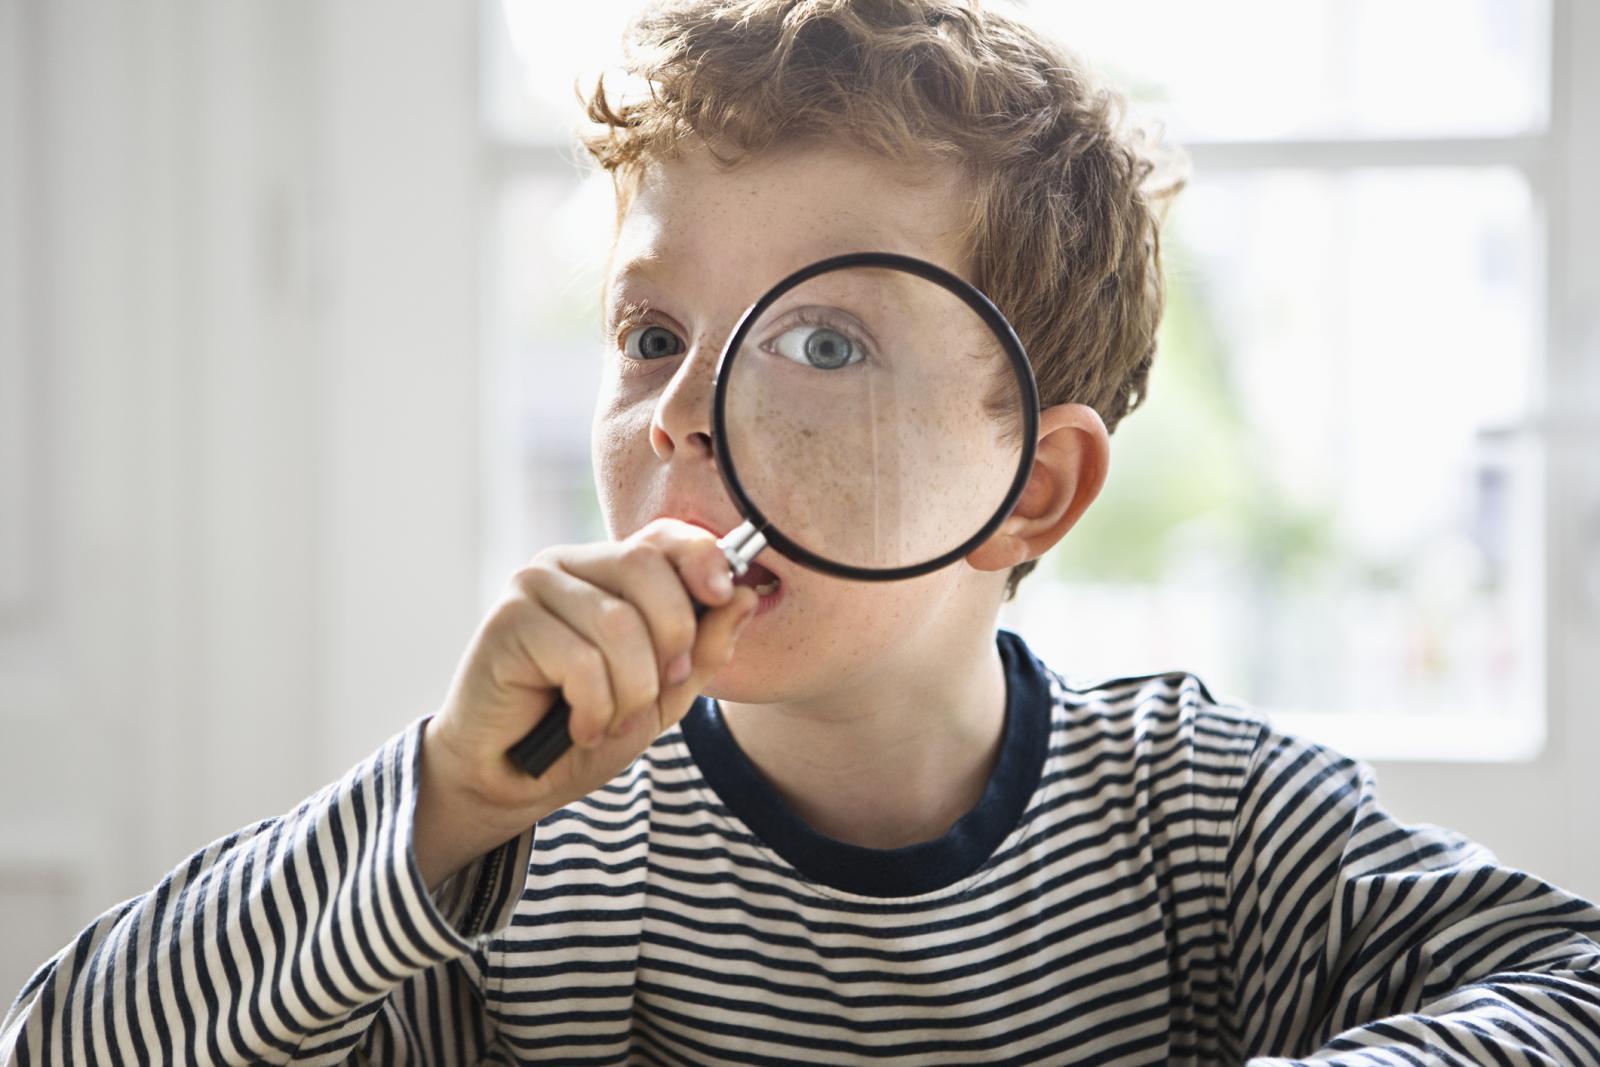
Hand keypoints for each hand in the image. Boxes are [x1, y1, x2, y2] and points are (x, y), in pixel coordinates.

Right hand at [412, 519, 758, 888]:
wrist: (513, 779)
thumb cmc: (587, 728)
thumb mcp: (665, 693)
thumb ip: (704, 647)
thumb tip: (743, 596)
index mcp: (610, 570)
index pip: (665, 536)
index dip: (702, 557)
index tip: (723, 595)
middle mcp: (570, 564)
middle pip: (647, 568)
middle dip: (673, 639)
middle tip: (662, 689)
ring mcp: (533, 587)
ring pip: (618, 623)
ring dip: (632, 691)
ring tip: (614, 722)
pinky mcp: (506, 622)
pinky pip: (581, 659)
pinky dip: (595, 708)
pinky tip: (581, 728)